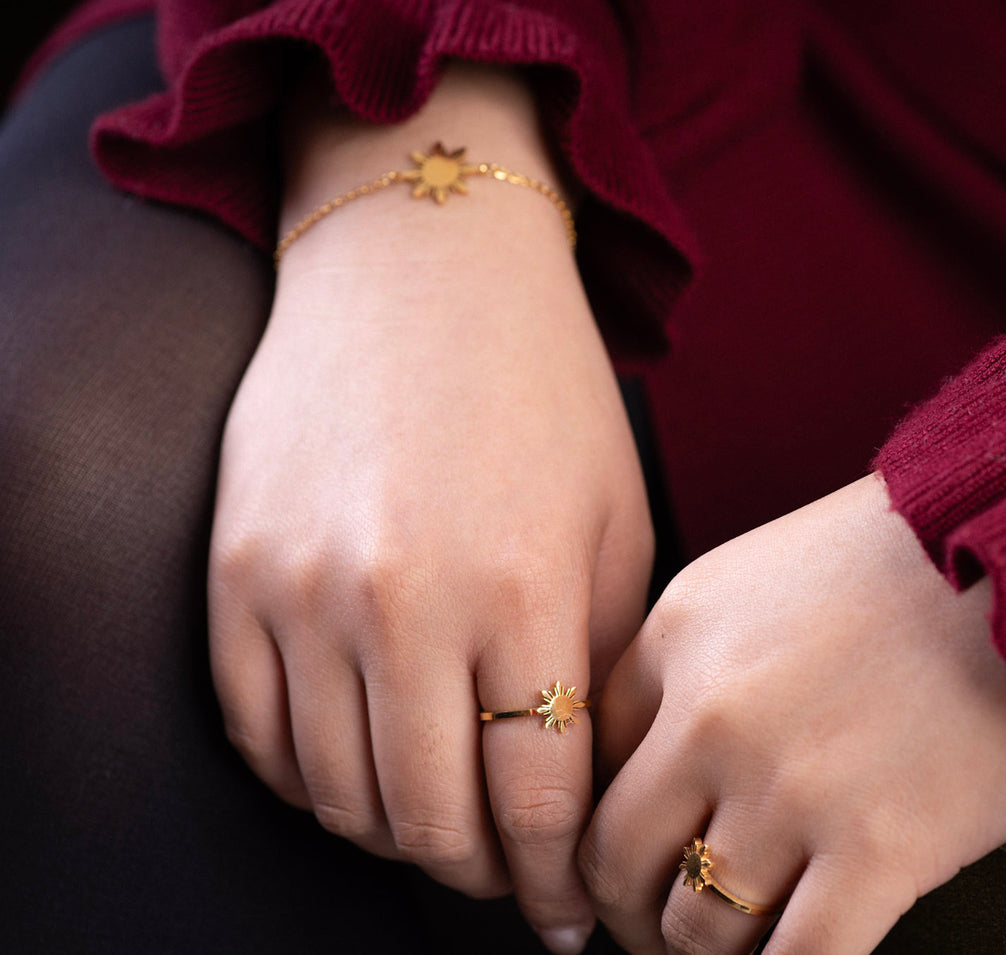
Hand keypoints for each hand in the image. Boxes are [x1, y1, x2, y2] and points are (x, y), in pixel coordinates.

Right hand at [206, 64, 650, 953]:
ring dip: (397, 835)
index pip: (533, 802)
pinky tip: (360, 770)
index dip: (554, 880)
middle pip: (430, 821)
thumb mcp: (616, 523)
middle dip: (480, 873)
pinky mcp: (233, 574)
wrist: (419, 271)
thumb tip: (585, 793)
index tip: (568, 915)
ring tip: (442, 826)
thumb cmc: (545, 395)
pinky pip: (257, 734)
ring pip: (337, 794)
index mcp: (522, 592)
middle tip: (508, 876)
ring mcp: (301, 590)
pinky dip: (310, 780)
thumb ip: (602, 664)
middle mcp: (403, 603)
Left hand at [581, 473, 1005, 953]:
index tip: (633, 864)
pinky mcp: (880, 851)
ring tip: (749, 949)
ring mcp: (790, 786)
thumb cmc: (930, 550)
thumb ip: (706, 656)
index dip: (604, 828)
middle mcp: (712, 714)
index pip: (590, 763)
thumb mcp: (775, 570)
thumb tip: (672, 756)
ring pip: (696, 931)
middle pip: (616, 859)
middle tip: (666, 932)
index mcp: (681, 632)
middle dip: (631, 914)